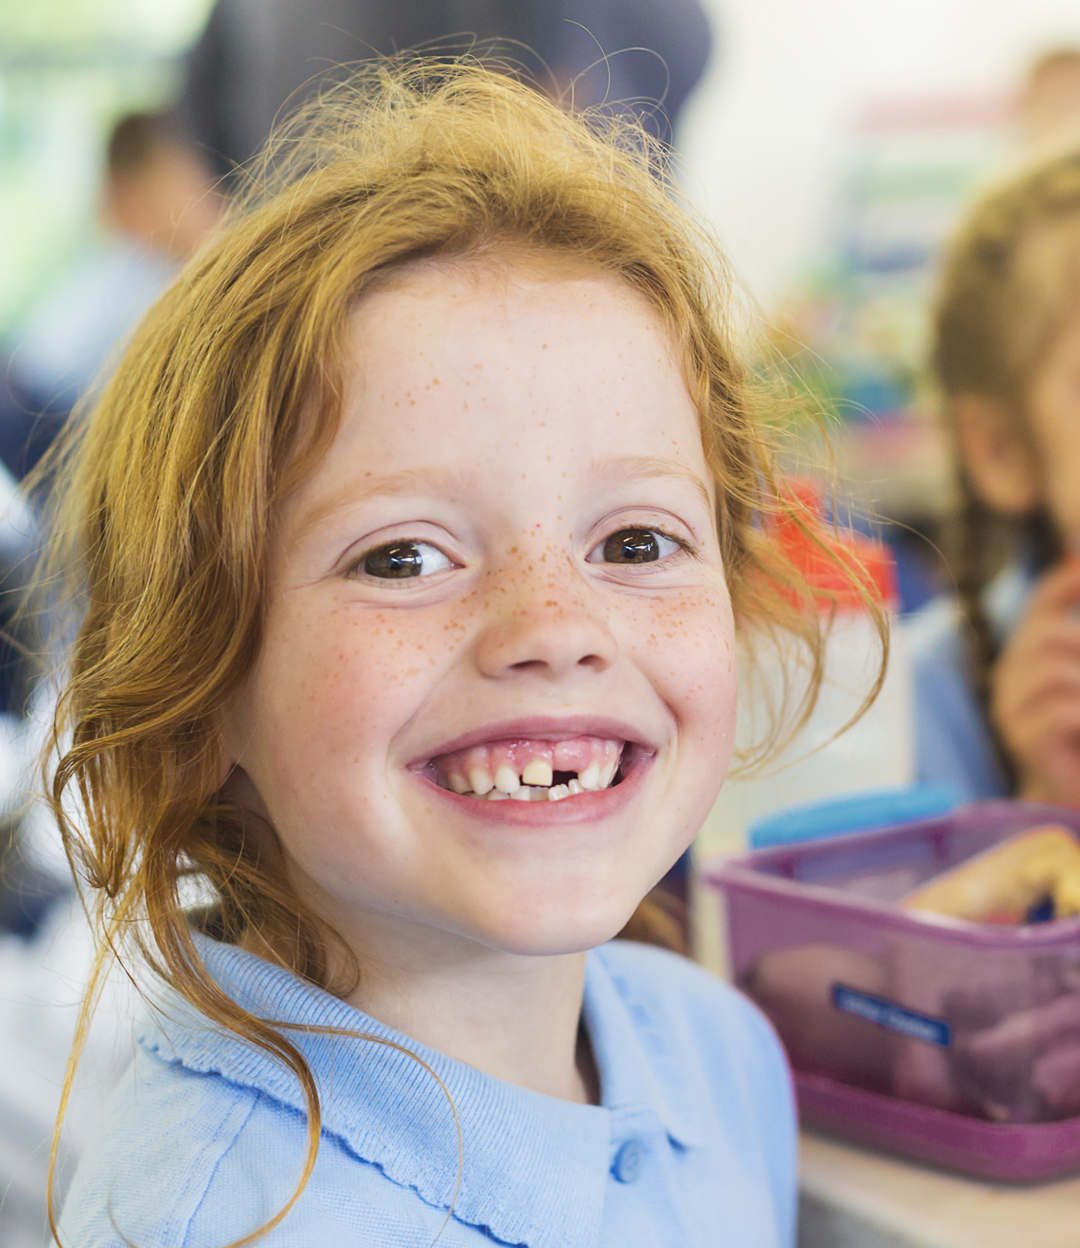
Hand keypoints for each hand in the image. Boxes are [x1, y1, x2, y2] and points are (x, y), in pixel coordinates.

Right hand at [990, 559, 1079, 805]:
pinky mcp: (1024, 742)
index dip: (1065, 586)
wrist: (1072, 794)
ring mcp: (1011, 712)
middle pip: (1050, 637)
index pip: (1040, 604)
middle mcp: (1010, 678)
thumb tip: (1077, 567)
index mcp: (1027, 656)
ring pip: (1058, 673)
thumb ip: (1076, 640)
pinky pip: (1062, 712)